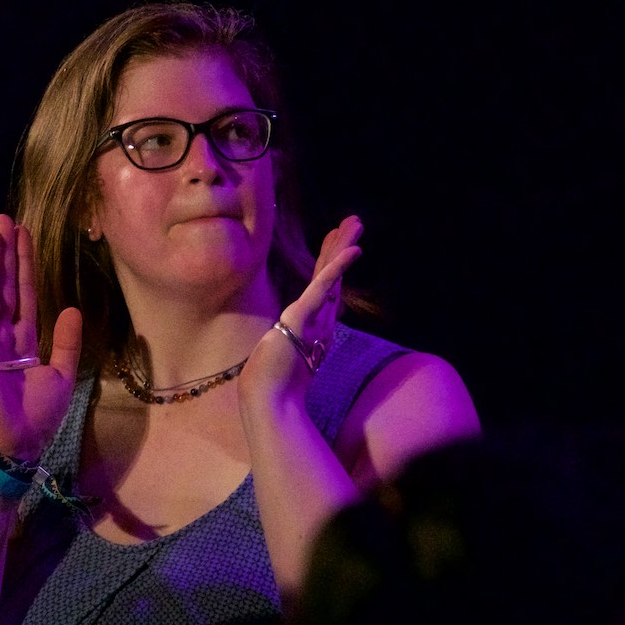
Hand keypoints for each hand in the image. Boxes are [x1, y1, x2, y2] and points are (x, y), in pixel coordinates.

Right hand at [0, 214, 81, 459]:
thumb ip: (66, 341)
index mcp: (25, 338)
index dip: (26, 263)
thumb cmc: (37, 417)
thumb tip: (72, 307)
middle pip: (5, 285)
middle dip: (5, 253)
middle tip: (3, 219)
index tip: (24, 233)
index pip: (26, 292)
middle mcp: (3, 335)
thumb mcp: (62, 375)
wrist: (15, 446)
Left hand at [241, 214, 362, 403]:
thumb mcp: (276, 360)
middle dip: (340, 249)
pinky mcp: (303, 316)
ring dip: (341, 247)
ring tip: (354, 223)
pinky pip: (322, 286)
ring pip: (330, 275)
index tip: (336, 244)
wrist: (270, 401)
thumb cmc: (270, 386)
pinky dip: (337, 267)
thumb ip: (283, 349)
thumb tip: (278, 346)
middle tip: (353, 223)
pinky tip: (350, 249)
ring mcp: (313, 319)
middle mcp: (318, 322)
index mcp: (311, 328)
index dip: (331, 266)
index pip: (323, 290)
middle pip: (332, 277)